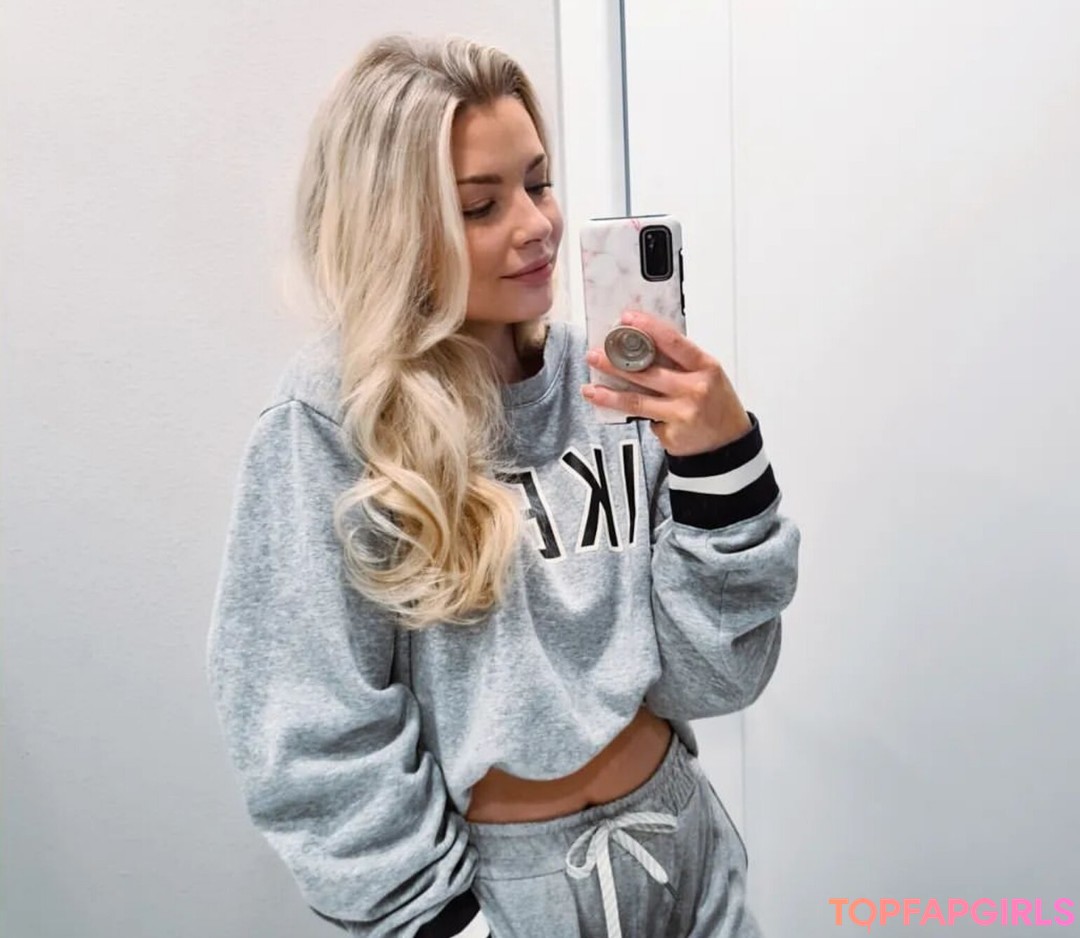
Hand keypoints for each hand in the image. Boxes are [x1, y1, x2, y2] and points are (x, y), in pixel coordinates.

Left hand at [581, 309, 752, 456]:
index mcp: (705, 366)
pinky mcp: (671, 434)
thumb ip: (680, 360)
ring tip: (590, 388)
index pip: (674, 341)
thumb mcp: (707, 373)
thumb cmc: (716, 402)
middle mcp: (694, 389)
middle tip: (595, 355)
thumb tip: (640, 343)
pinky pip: (645, 421)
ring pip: (637, 401)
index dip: (648, 328)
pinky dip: (635, 417)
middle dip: (616, 363)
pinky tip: (628, 414)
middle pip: (647, 372)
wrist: (728, 442)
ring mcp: (682, 413)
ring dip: (609, 394)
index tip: (626, 319)